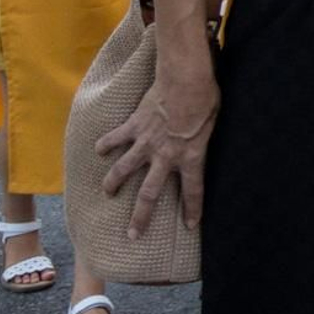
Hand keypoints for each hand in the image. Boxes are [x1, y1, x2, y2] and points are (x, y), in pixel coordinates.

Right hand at [97, 71, 218, 234]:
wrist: (186, 80)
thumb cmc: (207, 98)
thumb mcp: (214, 123)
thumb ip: (204, 136)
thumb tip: (203, 137)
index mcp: (191, 156)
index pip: (194, 190)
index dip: (193, 209)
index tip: (191, 225)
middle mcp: (165, 155)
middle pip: (149, 194)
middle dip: (140, 217)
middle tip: (132, 233)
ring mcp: (146, 142)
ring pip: (123, 170)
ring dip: (113, 183)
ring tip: (108, 192)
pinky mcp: (134, 126)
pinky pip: (114, 138)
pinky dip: (105, 144)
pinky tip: (99, 150)